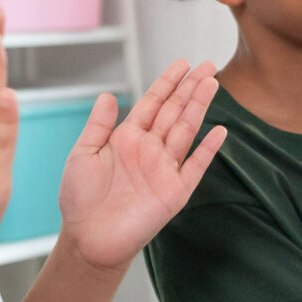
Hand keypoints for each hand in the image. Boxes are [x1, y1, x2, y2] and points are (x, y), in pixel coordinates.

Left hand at [57, 61, 227, 270]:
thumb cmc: (80, 199)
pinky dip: (208, 150)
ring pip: (186, 130)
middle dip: (191, 87)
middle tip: (209, 65)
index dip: (168, 82)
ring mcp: (164, 169)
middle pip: (174, 111)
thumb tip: (108, 95)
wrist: (88, 238)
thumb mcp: (83, 154)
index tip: (183, 64)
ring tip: (212, 84)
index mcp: (127, 138)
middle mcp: (149, 149)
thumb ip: (98, 125)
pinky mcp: (174, 192)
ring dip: (199, 107)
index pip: (153, 103)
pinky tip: (220, 131)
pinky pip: (195, 167)